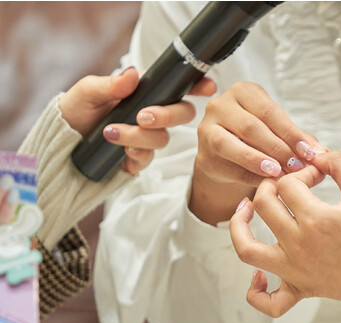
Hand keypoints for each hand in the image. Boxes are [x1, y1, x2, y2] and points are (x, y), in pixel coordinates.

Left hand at [58, 67, 216, 174]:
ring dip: (139, 136)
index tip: (207, 86)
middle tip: (143, 116)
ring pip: (163, 138)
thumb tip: (132, 74)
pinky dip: (136, 153)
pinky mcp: (139, 158)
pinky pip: (148, 158)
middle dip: (167, 115)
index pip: (179, 87)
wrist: (62, 143)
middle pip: (183, 114)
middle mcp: (153, 114)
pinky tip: (121, 150)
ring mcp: (148, 137)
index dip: (199, 85)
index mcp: (146, 92)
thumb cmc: (76, 110)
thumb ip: (110, 84)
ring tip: (111, 132)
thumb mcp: (87, 91)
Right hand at [189, 81, 325, 224]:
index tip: (310, 151)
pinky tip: (266, 182)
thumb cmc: (257, 138)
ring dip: (258, 160)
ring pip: (230, 145)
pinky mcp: (204, 157)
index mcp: (243, 92)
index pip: (270, 112)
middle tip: (298, 166)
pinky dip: (249, 175)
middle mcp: (220, 106)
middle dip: (277, 148)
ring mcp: (206, 130)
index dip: (291, 133)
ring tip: (279, 174)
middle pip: (251, 127)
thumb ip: (297, 139)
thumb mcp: (277, 130)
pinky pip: (227, 167)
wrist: (227, 157)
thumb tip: (321, 152)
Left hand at [230, 151, 340, 322]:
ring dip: (239, 226)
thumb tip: (314, 153)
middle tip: (287, 184)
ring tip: (245, 210)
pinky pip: (268, 302)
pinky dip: (256, 291)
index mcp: (317, 220)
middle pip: (263, 206)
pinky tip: (259, 274)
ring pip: (247, 249)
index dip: (301, 171)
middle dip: (271, 186)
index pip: (288, 183)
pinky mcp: (302, 290)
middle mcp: (300, 246)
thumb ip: (338, 163)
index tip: (318, 175)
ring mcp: (297, 272)